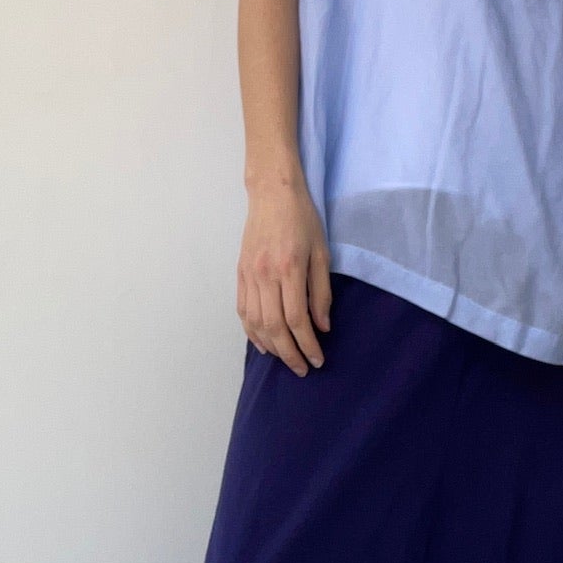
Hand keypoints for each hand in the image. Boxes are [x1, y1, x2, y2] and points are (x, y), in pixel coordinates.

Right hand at [237, 174, 332, 375]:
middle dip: (289, 354)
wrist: (272, 194)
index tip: (317, 360)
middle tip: (302, 369)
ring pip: (255, 323)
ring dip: (270, 346)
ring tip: (285, 358)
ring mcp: (249, 276)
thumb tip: (322, 326)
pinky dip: (251, 331)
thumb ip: (321, 291)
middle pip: (274, 327)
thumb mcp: (322, 253)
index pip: (296, 320)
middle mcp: (265, 276)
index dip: (307, 345)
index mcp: (289, 270)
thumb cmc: (302, 220)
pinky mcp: (240, 274)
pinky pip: (243, 310)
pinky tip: (262, 342)